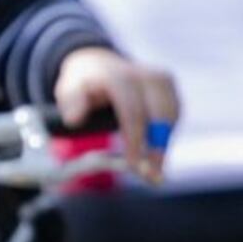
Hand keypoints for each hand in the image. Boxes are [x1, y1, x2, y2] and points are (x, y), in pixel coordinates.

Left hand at [52, 47, 177, 178]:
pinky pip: (174, 114)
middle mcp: (143, 74)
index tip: (133, 165)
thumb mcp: (68, 90)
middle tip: (152, 176)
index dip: (136, 141)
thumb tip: (74, 119)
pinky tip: (155, 151)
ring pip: (170, 116)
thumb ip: (71, 103)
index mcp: (118, 76)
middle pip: (159, 115)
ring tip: (153, 170)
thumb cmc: (83, 85)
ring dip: (164, 145)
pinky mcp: (169, 84)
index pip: (132, 112)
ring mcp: (160, 77)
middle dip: (157, 148)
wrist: (98, 65)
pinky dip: (167, 135)